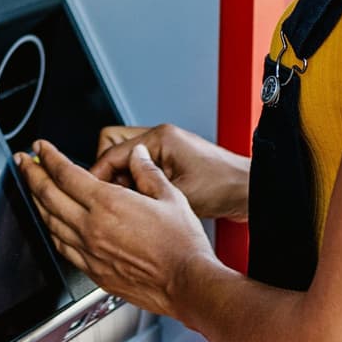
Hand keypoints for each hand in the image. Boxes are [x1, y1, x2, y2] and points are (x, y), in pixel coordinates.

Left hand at [16, 139, 214, 319]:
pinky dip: (51, 231)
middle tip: (22, 162)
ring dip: (36, 202)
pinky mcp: (94, 271)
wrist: (186, 283)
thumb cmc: (181, 245)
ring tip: (31, 188)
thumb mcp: (170, 196)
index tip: (39, 148)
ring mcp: (90, 251)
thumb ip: (147, 172)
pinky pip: (62, 247)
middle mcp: (92, 227)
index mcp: (108, 203)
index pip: (65, 173)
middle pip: (48, 196)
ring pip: (50, 223)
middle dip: (31, 174)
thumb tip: (137, 155)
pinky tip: (51, 225)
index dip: (48, 157)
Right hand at [92, 124, 250, 221]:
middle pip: (113, 150)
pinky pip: (141, 170)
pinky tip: (141, 203)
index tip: (91, 192)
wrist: (250, 191)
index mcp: (159, 137)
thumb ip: (143, 189)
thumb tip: (115, 196)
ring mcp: (166, 151)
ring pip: (126, 162)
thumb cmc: (225, 186)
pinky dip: (136, 185)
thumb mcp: (178, 192)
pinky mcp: (172, 164)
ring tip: (127, 202)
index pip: (111, 151)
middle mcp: (161, 139)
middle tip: (110, 197)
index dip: (98, 175)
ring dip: (123, 181)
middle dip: (108, 174)